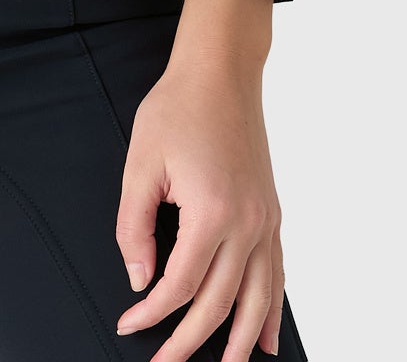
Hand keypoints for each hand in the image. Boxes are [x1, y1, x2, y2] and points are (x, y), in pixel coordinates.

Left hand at [113, 0, 283, 359]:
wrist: (221, 71)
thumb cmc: (179, 107)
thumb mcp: (140, 163)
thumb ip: (134, 226)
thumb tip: (139, 277)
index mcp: (212, 212)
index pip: (180, 285)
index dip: (152, 313)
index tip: (129, 325)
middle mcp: (247, 223)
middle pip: (220, 304)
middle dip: (191, 343)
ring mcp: (265, 220)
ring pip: (259, 299)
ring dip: (242, 342)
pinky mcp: (272, 212)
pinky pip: (278, 274)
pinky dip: (273, 310)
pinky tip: (268, 337)